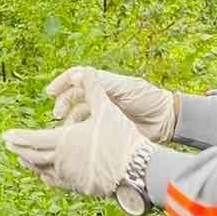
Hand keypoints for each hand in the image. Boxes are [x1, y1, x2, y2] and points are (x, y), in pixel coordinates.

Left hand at [2, 76, 145, 197]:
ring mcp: (69, 177)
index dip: (18, 137)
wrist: (137, 169)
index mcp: (64, 141)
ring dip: (30, 163)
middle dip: (19, 149)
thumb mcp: (106, 109)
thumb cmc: (121, 137)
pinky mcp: (79, 187)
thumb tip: (81, 71)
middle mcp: (62, 161)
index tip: (5, 136)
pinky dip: (46, 175)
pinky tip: (44, 174)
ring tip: (23, 157)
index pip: (33, 139)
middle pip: (33, 156)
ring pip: (42, 170)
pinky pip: (56, 181)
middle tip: (8, 145)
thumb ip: (92, 89)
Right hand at [46, 66, 178, 142]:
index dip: (62, 82)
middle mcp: (101, 97)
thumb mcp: (127, 89)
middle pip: (73, 97)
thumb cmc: (150, 100)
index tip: (50, 92)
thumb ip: (103, 83)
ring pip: (77, 115)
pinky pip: (87, 130)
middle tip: (58, 115)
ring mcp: (103, 113)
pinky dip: (78, 134)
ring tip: (66, 132)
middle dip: (62, 104)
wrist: (167, 121)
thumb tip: (76, 74)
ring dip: (69, 122)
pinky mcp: (106, 129)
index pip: (77, 77)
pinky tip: (75, 141)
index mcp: (104, 84)